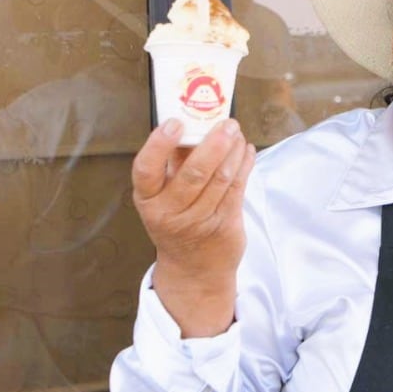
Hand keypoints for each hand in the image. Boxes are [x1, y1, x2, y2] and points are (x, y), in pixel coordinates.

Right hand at [132, 119, 255, 336]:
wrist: (194, 269)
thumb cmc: (176, 220)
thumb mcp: (162, 197)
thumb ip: (172, 164)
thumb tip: (191, 122)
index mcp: (148, 200)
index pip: (146, 169)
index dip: (159, 144)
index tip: (175, 122)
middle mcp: (170, 212)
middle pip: (194, 173)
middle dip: (214, 144)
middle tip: (227, 123)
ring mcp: (198, 221)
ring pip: (220, 178)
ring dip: (233, 151)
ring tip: (238, 134)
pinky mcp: (224, 225)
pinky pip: (237, 188)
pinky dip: (244, 165)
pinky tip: (246, 151)